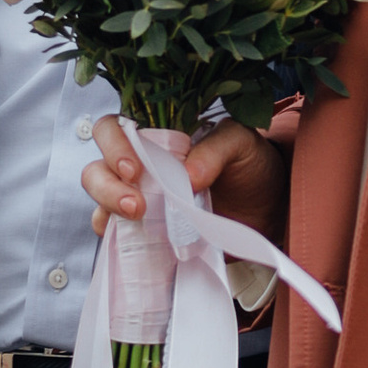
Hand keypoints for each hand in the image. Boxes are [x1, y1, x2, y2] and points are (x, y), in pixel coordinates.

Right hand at [82, 112, 288, 245]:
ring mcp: (140, 197)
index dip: (113, 145)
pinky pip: (115, 231)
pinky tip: (131, 238)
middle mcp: (140, 164)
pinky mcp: (147, 228)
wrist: (269, 206)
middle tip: (136, 204)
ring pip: (99, 198)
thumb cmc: (250, 165)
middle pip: (98, 167)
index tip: (134, 169)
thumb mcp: (241, 144)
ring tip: (136, 218)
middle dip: (107, 185)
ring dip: (107, 208)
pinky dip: (114, 235)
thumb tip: (187, 176)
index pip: (114, 129)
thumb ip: (215, 149)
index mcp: (156, 134)